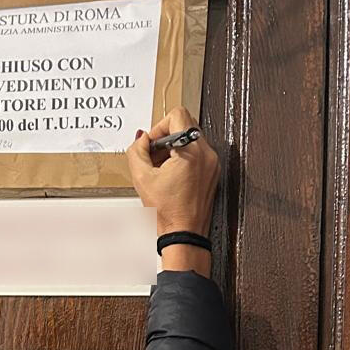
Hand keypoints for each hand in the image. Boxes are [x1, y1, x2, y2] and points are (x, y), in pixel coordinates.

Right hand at [126, 108, 219, 275]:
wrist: (184, 234)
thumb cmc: (168, 212)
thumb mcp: (142, 178)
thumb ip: (137, 151)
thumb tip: (141, 138)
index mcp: (192, 152)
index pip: (178, 116)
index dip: (159, 126)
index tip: (152, 143)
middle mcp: (207, 154)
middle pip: (186, 125)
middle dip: (166, 137)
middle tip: (154, 156)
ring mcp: (212, 163)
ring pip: (191, 139)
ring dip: (173, 148)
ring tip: (162, 169)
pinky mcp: (212, 172)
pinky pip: (197, 154)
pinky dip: (183, 158)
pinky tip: (171, 175)